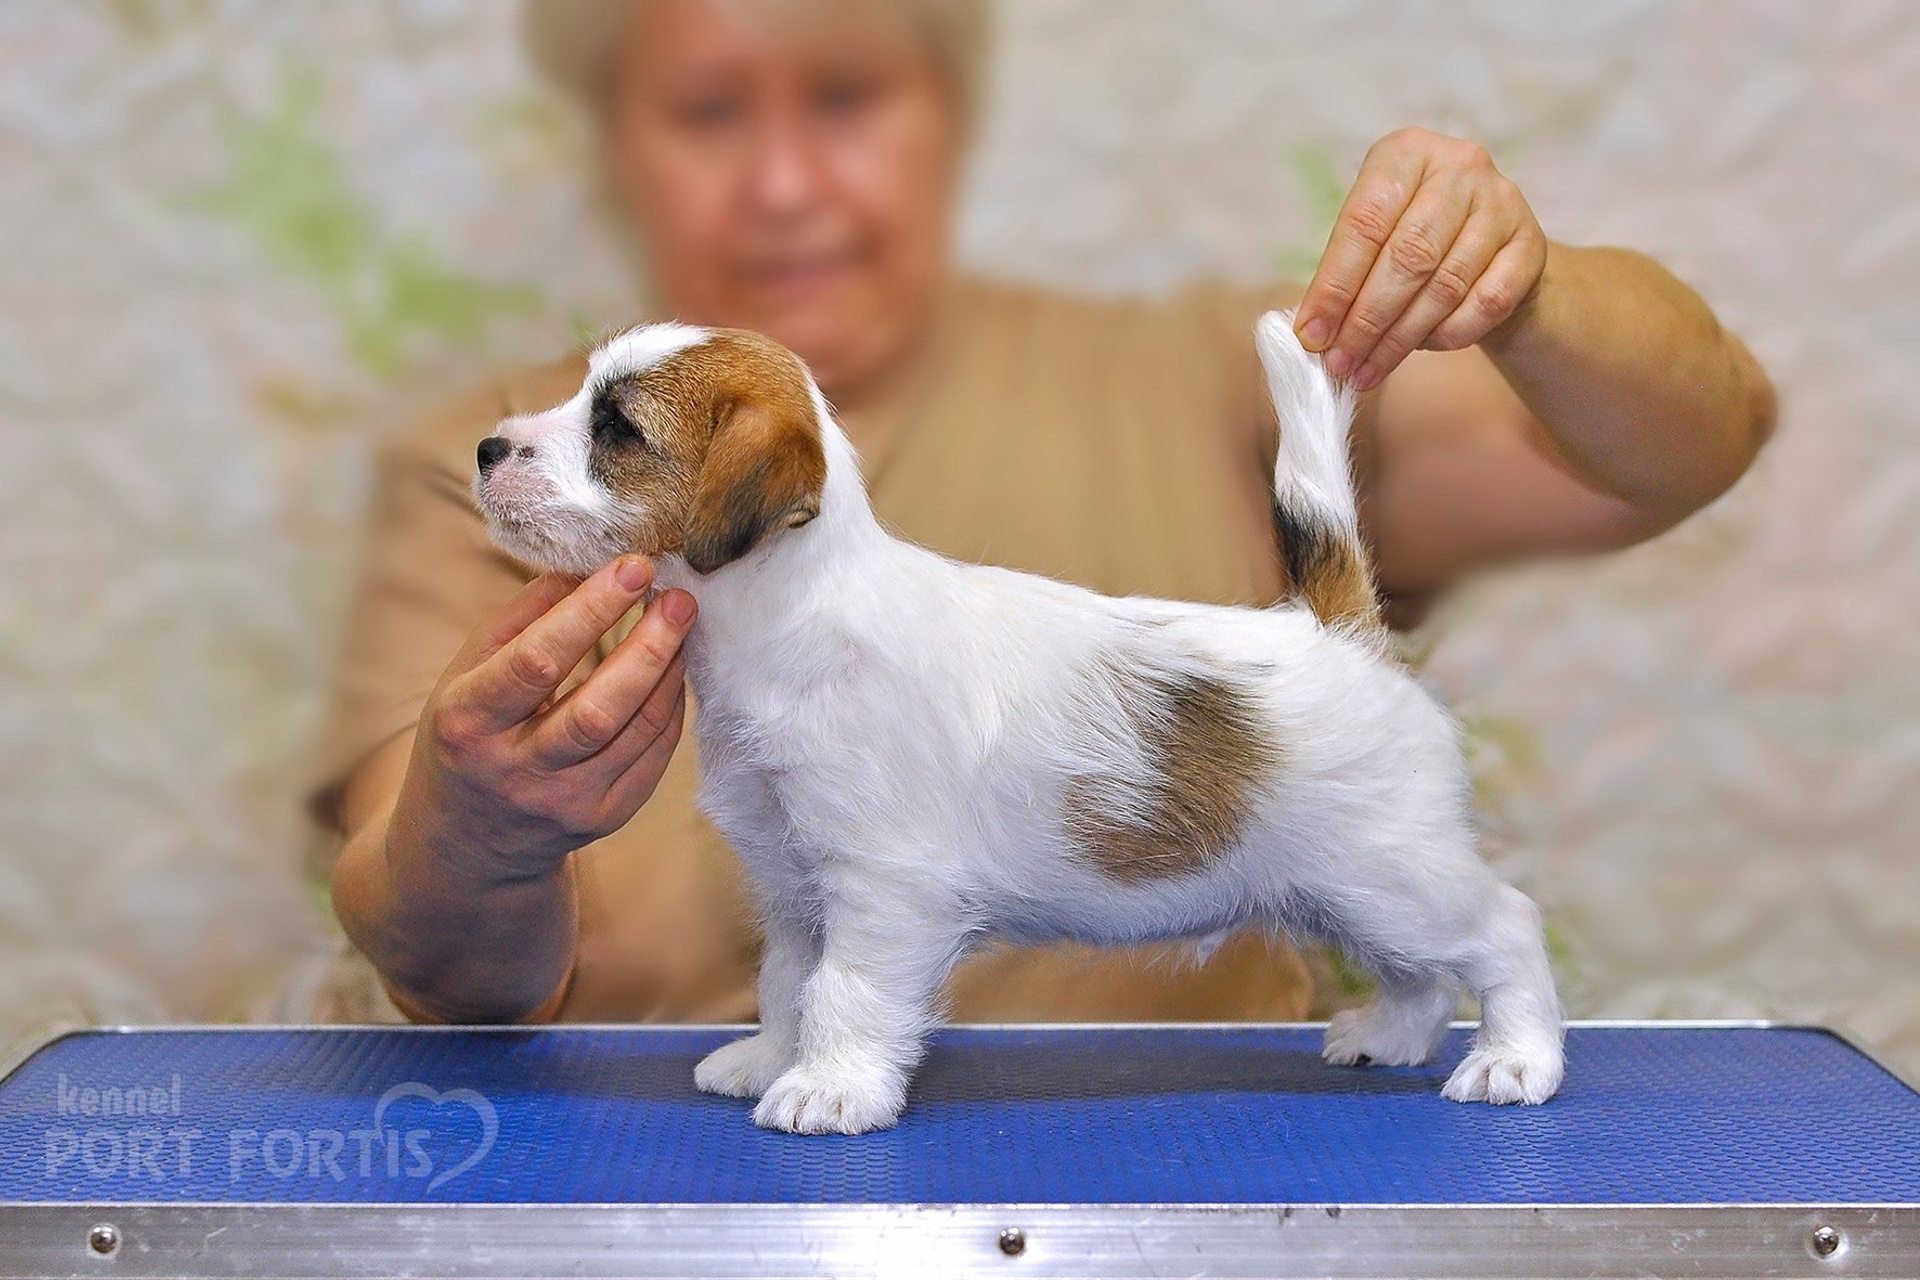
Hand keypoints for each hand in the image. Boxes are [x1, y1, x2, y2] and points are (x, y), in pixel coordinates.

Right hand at [395, 555, 695, 883]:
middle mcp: (516, 771)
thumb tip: (585, 563)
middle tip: (679, 597)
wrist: (466, 846)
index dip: (591, 610)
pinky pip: (652, 757)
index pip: (538, 661)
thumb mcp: (465, 675)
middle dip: (649, 646)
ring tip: (680, 622)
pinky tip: (672, 669)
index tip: (634, 566)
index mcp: (468, 724)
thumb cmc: (467, 736)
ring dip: (668, 670)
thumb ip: (521, 619)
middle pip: (598, 709)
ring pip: (635, 733)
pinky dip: (670, 708)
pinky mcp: (602, 819)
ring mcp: (564, 803)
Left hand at [1294, 127, 1546, 390]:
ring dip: (1401, 338)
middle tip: (1341, 362)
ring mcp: (1502, 202)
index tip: (1312, 335)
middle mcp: (1459, 166)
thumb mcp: (1375, 237)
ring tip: (1369, 369)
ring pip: (1445, 285)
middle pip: (1407, 256)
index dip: (1334, 286)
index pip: (1363, 224)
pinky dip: (1448, 334)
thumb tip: (1315, 333)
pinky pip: (1485, 303)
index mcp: (1406, 152)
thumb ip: (1344, 274)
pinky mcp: (1531, 244)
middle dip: (1366, 320)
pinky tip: (1422, 349)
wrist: (1491, 247)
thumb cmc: (1416, 239)